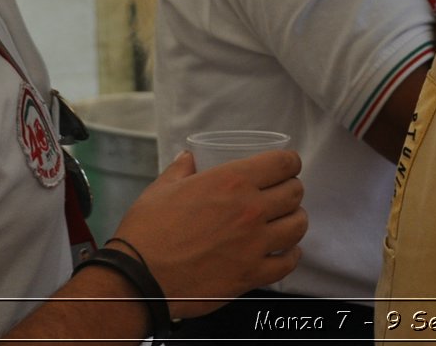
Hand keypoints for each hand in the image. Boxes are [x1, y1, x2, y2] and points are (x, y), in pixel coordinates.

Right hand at [109, 149, 307, 318]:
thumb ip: (181, 170)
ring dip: (294, 220)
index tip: (286, 167)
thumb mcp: (162, 189)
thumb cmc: (146, 231)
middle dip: (291, 190)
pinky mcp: (251, 274)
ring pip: (298, 225)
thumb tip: (189, 157)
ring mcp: (254, 244)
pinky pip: (287, 262)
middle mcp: (250, 210)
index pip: (284, 163)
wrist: (137, 278)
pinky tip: (285, 250)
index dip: (289, 163)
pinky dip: (290, 255)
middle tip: (281, 195)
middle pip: (295, 192)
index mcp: (232, 181)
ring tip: (284, 221)